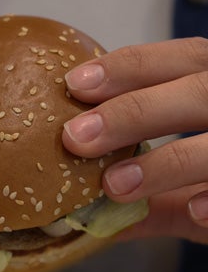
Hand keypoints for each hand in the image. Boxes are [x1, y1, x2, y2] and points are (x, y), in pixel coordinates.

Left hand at [62, 37, 207, 241]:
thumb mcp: (199, 179)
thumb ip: (155, 193)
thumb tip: (81, 213)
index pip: (188, 58)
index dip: (133, 66)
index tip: (76, 84)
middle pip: (201, 90)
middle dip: (136, 111)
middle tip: (75, 137)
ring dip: (170, 161)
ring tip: (116, 185)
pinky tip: (196, 212)